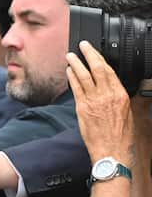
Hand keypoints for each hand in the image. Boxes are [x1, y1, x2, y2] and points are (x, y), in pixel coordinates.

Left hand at [67, 41, 133, 159]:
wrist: (111, 151)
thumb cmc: (120, 135)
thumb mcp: (127, 112)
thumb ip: (119, 98)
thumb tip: (114, 88)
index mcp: (120, 95)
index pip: (110, 71)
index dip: (100, 58)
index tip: (95, 51)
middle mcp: (107, 95)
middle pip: (97, 69)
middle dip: (88, 55)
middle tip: (82, 45)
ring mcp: (93, 101)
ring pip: (83, 77)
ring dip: (76, 64)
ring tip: (70, 56)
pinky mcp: (82, 108)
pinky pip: (76, 89)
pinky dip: (71, 78)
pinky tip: (69, 72)